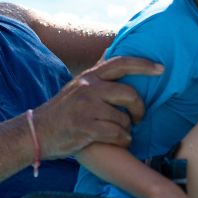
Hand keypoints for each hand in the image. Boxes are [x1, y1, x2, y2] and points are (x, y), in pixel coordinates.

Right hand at [36, 56, 161, 157]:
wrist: (37, 132)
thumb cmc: (62, 112)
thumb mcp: (76, 88)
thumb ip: (96, 77)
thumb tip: (114, 55)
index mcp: (89, 77)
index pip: (121, 63)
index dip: (144, 64)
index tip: (161, 69)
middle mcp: (89, 89)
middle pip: (129, 94)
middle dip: (139, 109)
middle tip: (139, 118)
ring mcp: (87, 109)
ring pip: (124, 119)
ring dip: (127, 130)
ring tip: (119, 133)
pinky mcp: (86, 128)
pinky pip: (118, 135)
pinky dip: (123, 141)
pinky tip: (118, 142)